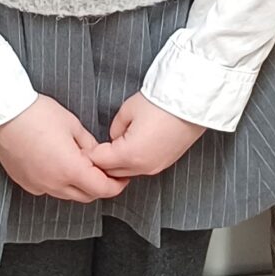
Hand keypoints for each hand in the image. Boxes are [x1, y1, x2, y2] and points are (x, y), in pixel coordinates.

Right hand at [0, 96, 127, 202]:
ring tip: (81, 166)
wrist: (3, 114)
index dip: (116, 185)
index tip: (121, 177)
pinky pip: (49, 189)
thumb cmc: (36, 114)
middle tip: (105, 171)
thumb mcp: (72, 124)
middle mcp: (54, 184)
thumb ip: (89, 145)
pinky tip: (58, 165)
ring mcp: (38, 185)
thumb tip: (96, 156)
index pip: (102, 189)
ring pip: (67, 194)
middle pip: (86, 196)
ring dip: (78, 186)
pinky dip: (59, 183)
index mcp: (71, 170)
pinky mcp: (25, 182)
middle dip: (99, 186)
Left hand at [91, 94, 206, 180]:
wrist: (192, 102)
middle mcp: (143, 166)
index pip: (99, 161)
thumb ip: (115, 128)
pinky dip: (132, 161)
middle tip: (93, 147)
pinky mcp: (165, 163)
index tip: (83, 146)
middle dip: (101, 161)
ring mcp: (156, 167)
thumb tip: (115, 137)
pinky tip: (130, 146)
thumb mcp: (127, 110)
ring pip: (127, 172)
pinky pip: (142, 167)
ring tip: (112, 145)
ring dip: (117, 163)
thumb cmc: (161, 103)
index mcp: (130, 155)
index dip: (89, 153)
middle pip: (111, 172)